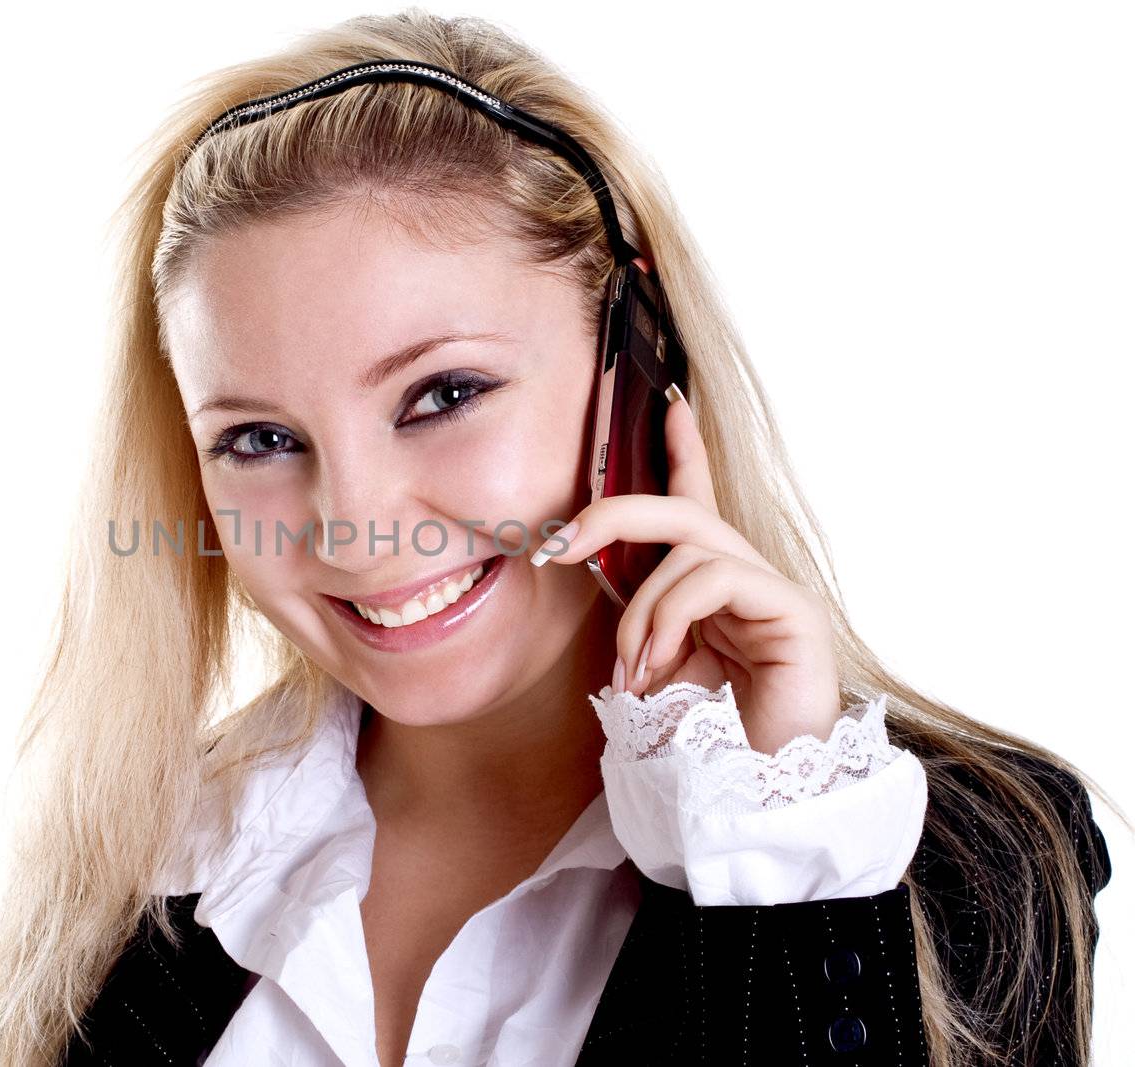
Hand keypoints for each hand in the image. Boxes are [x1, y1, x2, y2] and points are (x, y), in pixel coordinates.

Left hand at [530, 387, 841, 754]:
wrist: (759, 796)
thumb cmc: (707, 739)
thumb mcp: (652, 667)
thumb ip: (630, 617)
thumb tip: (574, 567)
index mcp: (710, 587)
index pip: (696, 501)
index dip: (684, 450)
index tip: (666, 403)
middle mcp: (745, 578)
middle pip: (681, 509)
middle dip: (612, 514)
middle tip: (556, 546)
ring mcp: (773, 592)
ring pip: (688, 548)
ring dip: (640, 611)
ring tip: (634, 670)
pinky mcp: (793, 612)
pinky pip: (715, 578)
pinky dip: (671, 617)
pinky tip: (661, 665)